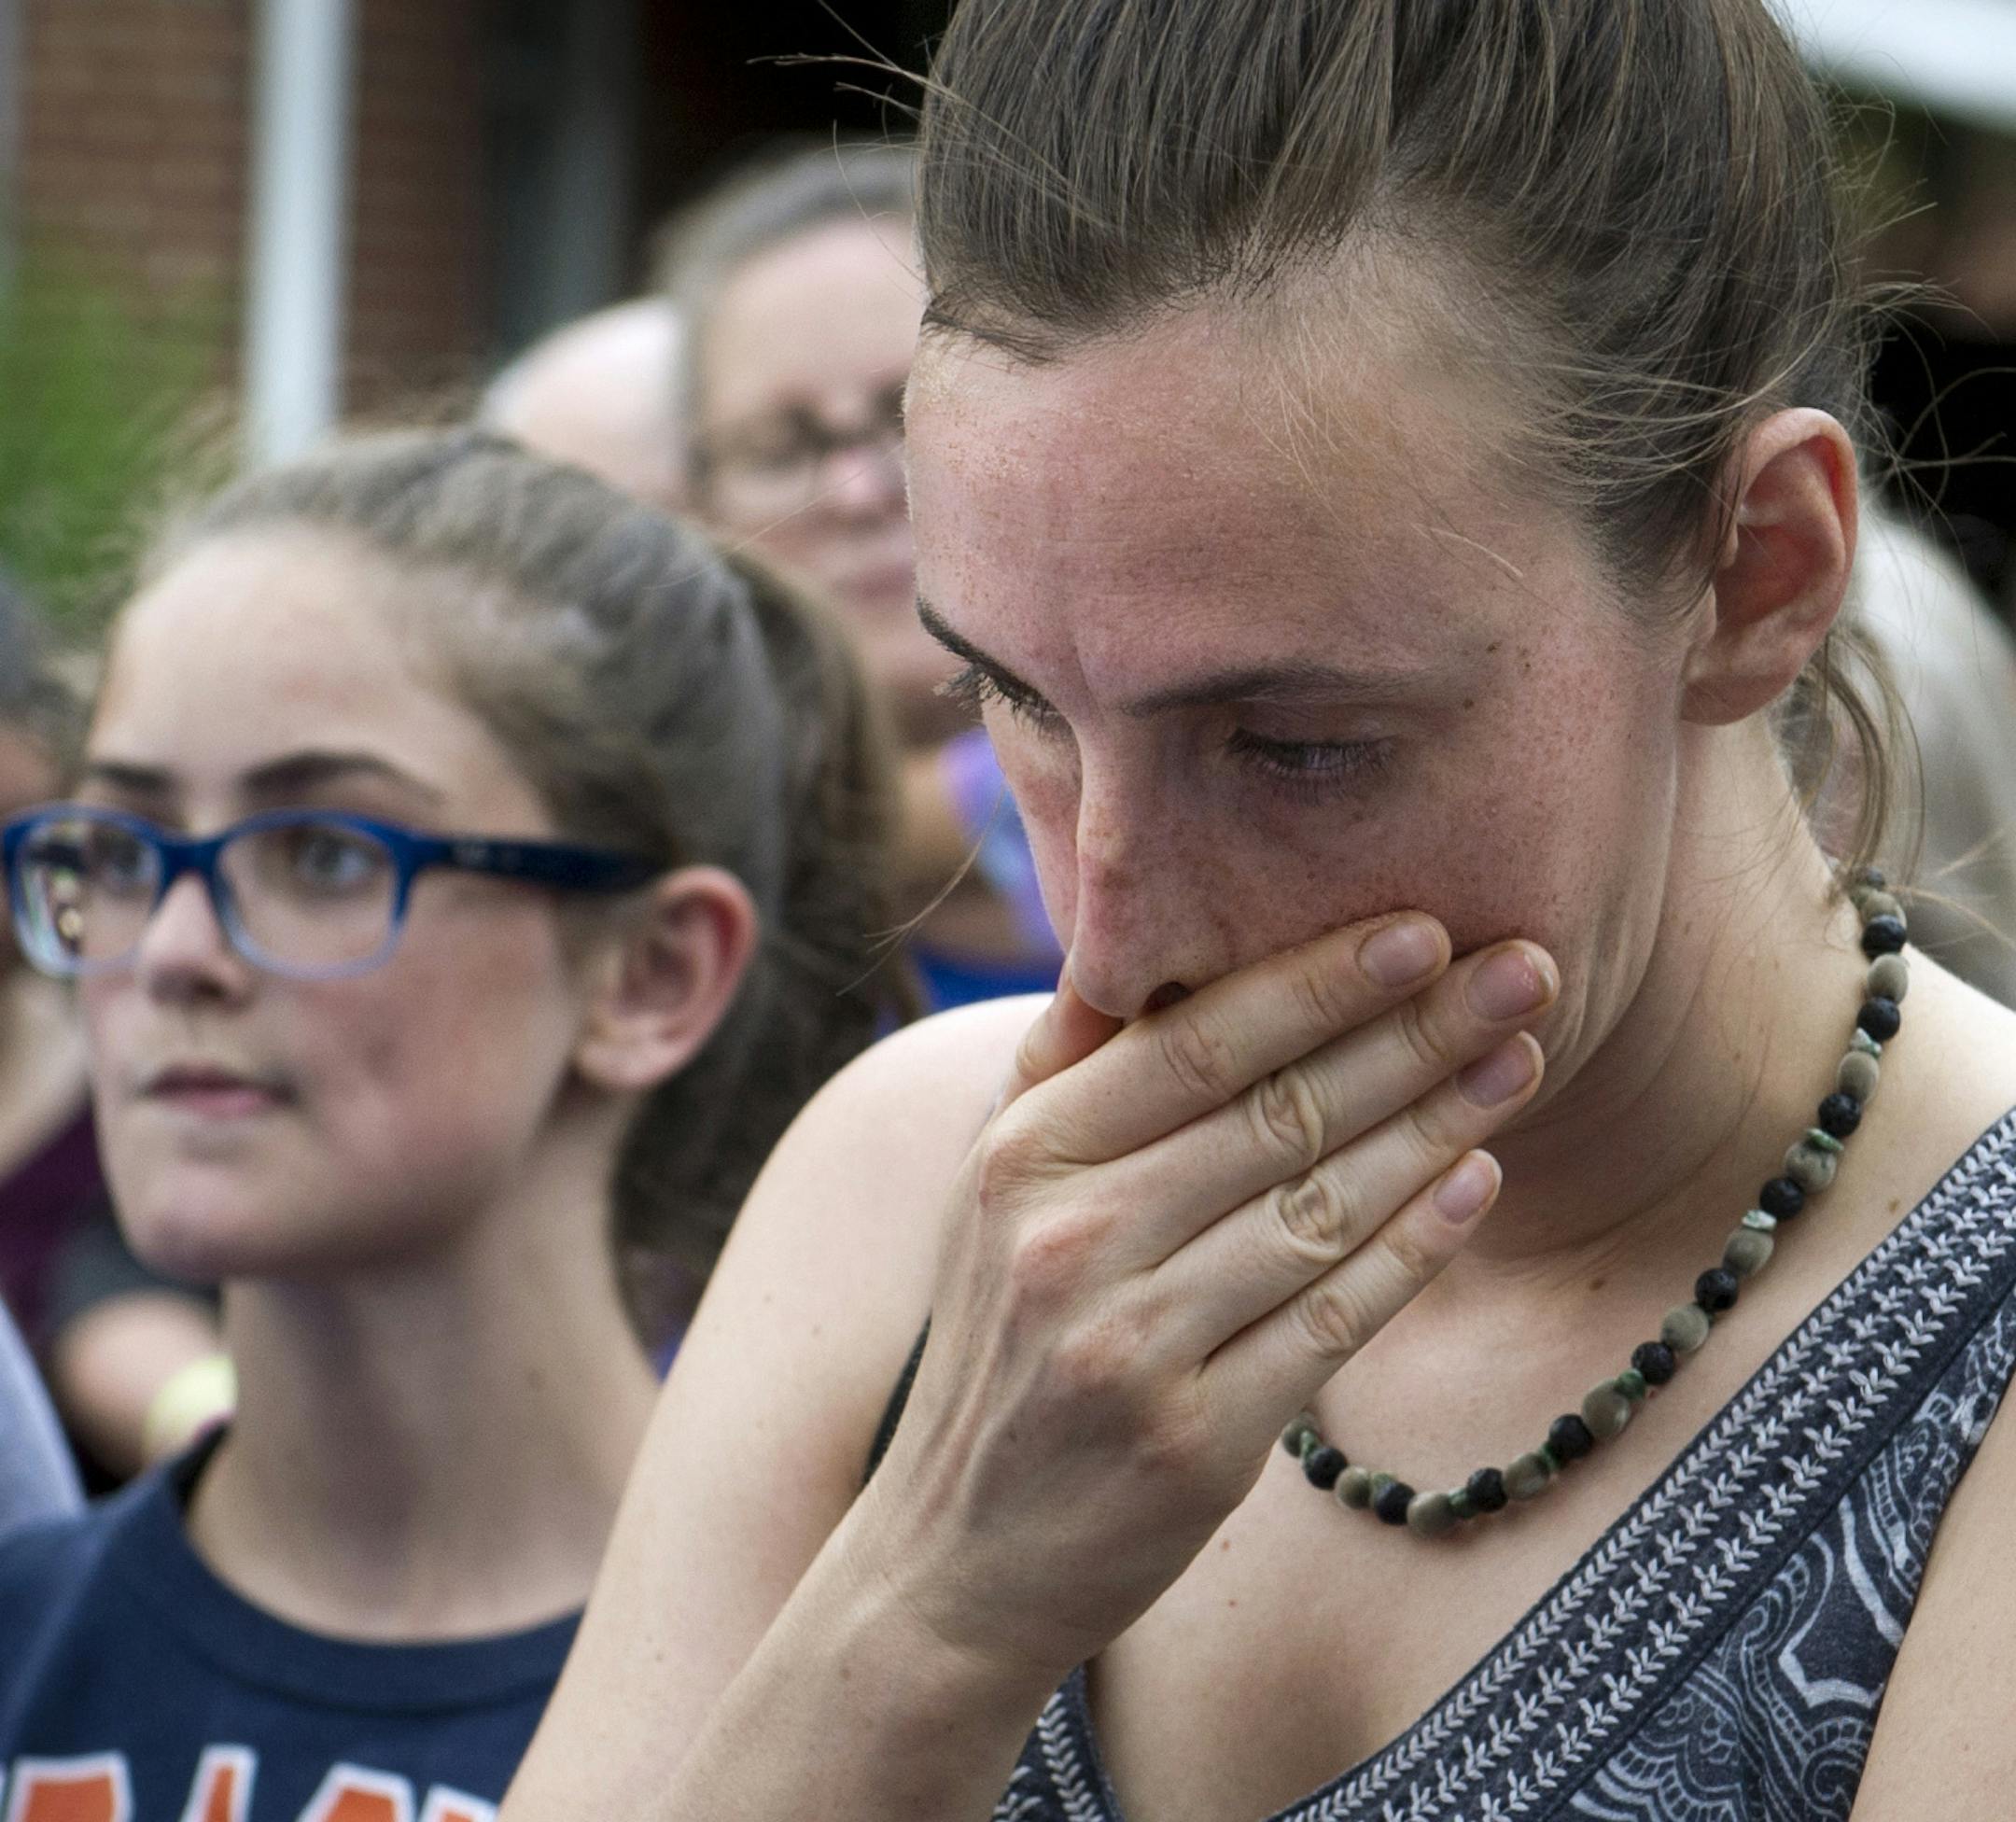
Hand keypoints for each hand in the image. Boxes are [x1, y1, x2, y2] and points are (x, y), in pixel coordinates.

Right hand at [855, 915, 1555, 1682]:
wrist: (952, 1553)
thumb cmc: (1003, 1339)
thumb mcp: (995, 1189)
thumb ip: (1067, 1066)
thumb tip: (1154, 935)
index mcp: (1020, 1153)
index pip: (1195, 1040)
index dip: (1319, 979)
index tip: (1424, 926)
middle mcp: (1067, 1238)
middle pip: (1275, 1112)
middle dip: (1413, 1032)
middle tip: (1526, 969)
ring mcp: (1128, 1345)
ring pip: (1317, 1209)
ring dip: (1436, 1125)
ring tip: (1523, 1058)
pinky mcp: (1191, 1442)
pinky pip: (1329, 1322)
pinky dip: (1412, 1249)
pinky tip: (1478, 1183)